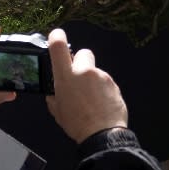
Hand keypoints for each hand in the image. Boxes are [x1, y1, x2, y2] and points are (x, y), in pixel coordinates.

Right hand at [45, 28, 127, 142]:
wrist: (103, 134)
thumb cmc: (77, 124)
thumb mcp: (57, 110)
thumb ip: (55, 95)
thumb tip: (55, 91)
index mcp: (66, 77)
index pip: (58, 47)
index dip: (56, 37)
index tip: (56, 35)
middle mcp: (84, 72)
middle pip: (83, 53)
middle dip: (80, 62)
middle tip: (78, 77)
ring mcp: (101, 76)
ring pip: (95, 70)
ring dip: (92, 79)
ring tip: (90, 99)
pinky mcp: (113, 83)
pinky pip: (105, 81)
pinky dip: (102, 89)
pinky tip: (100, 103)